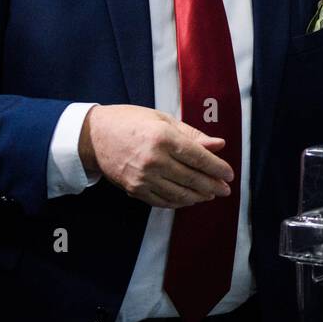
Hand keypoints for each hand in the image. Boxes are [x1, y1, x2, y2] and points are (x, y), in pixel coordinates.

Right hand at [80, 105, 233, 208]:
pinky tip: (189, 199)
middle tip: (226, 189)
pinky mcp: (134, 189)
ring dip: (199, 196)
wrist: (93, 136)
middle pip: (192, 178)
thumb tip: (219, 145)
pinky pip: (163, 201)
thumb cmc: (130, 121)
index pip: (199, 157)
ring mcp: (143, 177)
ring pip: (179, 194)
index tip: (229, 174)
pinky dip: (179, 202)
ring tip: (210, 195)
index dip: (217, 168)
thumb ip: (193, 135)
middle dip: (213, 185)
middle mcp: (154, 160)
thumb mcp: (163, 119)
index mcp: (163, 138)